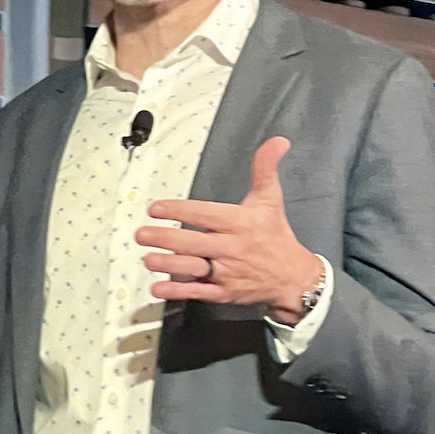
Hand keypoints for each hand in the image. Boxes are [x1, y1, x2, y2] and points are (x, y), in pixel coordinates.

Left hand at [135, 137, 321, 324]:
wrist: (293, 278)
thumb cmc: (276, 236)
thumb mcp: (271, 199)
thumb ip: (265, 169)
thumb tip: (277, 141)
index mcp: (240, 223)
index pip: (205, 214)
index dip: (179, 211)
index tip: (156, 208)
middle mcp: (231, 248)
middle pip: (193, 243)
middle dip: (165, 239)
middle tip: (141, 234)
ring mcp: (226, 272)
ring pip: (193, 267)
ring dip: (168, 264)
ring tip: (147, 258)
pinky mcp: (223, 292)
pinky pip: (198, 292)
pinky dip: (178, 291)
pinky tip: (158, 288)